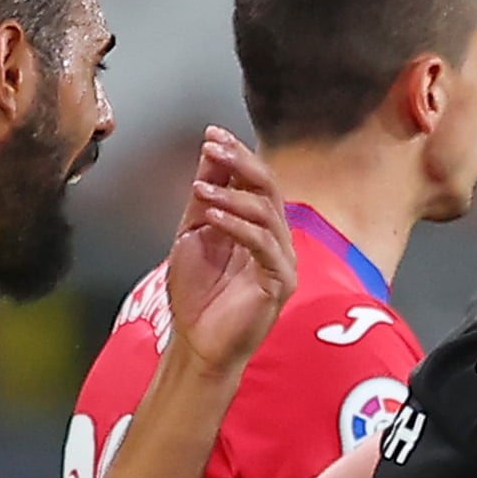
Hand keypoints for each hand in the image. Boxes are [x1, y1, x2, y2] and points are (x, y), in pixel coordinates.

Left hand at [165, 128, 297, 374]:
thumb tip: (210, 155)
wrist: (197, 343)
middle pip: (269, 188)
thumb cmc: (197, 295)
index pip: (256, 180)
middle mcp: (275, 240)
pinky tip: (213, 216)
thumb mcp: (194, 233)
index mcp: (257, 226)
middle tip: (213, 146)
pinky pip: (264, 245)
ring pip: (267, 214)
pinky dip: (238, 226)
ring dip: (232, 195)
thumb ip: (206, 197)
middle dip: (240, 163)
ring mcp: (281, 261)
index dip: (237, 154)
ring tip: (200, 189)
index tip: (211, 134)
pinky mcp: (280, 283)